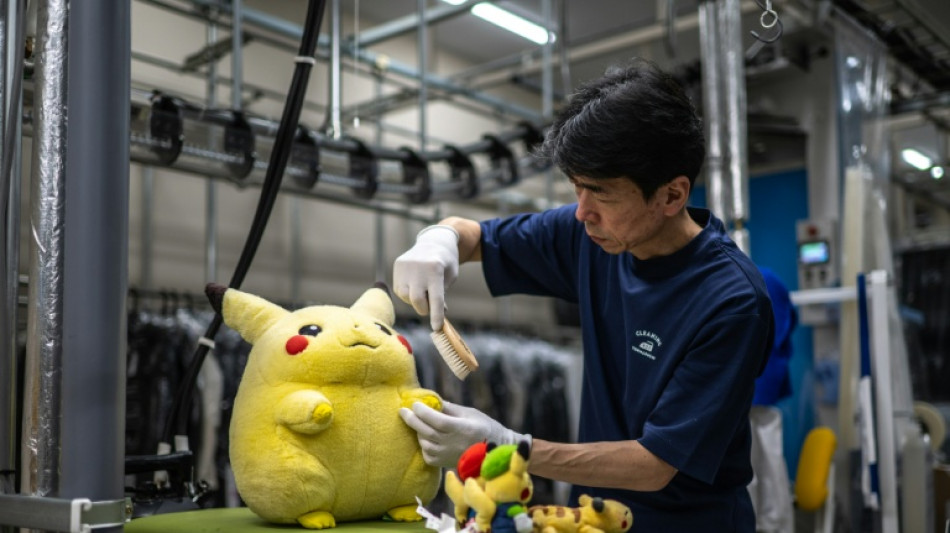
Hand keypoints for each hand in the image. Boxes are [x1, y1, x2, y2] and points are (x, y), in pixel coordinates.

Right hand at [393, 225, 459, 330]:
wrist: (434, 240)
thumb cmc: (446, 262)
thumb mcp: (451, 277)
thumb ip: (442, 294)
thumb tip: (435, 313)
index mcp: (435, 269)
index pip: (435, 298)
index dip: (436, 315)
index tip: (437, 327)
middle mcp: (418, 267)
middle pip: (417, 300)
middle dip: (424, 309)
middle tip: (430, 307)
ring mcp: (405, 266)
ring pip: (405, 296)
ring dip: (415, 300)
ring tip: (423, 291)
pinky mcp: (397, 266)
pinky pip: (399, 289)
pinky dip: (408, 293)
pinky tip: (415, 284)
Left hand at [399, 400, 530, 467]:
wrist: (494, 453)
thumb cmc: (485, 428)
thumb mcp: (470, 413)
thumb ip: (450, 408)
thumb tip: (432, 400)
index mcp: (461, 428)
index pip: (436, 420)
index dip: (423, 411)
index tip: (415, 403)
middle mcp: (452, 444)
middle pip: (426, 432)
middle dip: (412, 420)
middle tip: (403, 410)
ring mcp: (448, 456)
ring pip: (424, 443)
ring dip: (418, 432)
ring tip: (418, 423)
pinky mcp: (445, 464)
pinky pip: (427, 455)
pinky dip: (423, 445)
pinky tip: (426, 438)